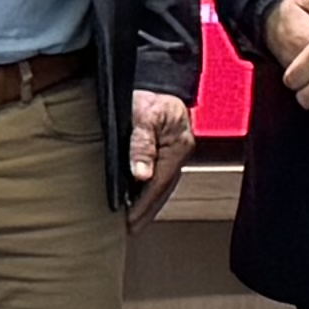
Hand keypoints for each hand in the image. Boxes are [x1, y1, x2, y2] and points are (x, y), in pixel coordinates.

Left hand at [120, 89, 197, 218]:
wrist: (158, 77)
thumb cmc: (149, 94)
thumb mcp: (143, 113)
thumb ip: (141, 143)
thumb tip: (141, 175)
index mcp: (177, 147)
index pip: (158, 185)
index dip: (143, 205)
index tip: (129, 221)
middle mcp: (179, 154)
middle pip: (162, 190)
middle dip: (146, 212)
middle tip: (129, 230)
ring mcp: (175, 153)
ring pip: (161, 186)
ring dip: (147, 204)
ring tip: (131, 221)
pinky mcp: (167, 150)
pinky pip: (158, 176)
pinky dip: (147, 190)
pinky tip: (136, 198)